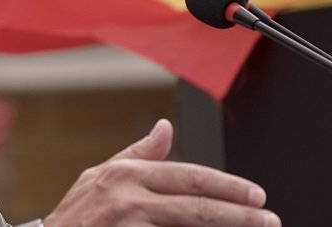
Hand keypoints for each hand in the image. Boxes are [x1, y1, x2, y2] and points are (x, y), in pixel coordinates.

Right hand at [45, 119, 279, 225]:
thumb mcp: (102, 177)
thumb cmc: (76, 217)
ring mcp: (126, 223)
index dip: (226, 185)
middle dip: (238, 212)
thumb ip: (138, 154)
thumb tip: (166, 127)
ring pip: (189, 223)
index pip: (187, 176)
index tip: (256, 195)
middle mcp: (126, 197)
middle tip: (268, 218)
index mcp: (125, 175)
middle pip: (196, 204)